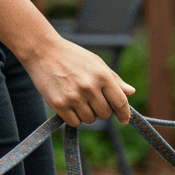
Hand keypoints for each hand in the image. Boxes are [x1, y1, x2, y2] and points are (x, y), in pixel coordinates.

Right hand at [19, 35, 134, 126]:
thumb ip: (114, 79)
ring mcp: (74, 97)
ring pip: (90, 120)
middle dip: (102, 110)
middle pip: (105, 114)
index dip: (125, 114)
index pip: (120, 102)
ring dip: (87, 114)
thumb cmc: (73, 56)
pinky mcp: (59, 104)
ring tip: (79, 99)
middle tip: (93, 100)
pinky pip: (75, 123)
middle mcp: (89, 87)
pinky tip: (70, 105)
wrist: (43, 51)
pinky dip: (74, 118)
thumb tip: (131, 92)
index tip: (124, 120)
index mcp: (102, 75)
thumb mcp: (96, 63)